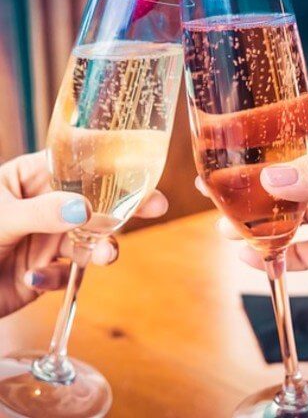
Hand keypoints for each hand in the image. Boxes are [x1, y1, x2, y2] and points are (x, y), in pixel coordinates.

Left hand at [0, 151, 167, 316]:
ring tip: (104, 255)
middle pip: (93, 202)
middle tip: (154, 205)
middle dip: (122, 206)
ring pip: (87, 239)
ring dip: (99, 247)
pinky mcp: (45, 270)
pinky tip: (34, 278)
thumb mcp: (0, 218)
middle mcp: (44, 206)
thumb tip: (85, 208)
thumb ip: (42, 212)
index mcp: (29, 178)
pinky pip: (67, 272)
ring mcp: (47, 238)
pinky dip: (58, 277)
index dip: (109, 169)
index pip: (76, 167)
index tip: (139, 173)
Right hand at [196, 109, 307, 270]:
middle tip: (208, 189)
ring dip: (251, 226)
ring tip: (225, 230)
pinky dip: (276, 259)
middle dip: (239, 187)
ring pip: (282, 218)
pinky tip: (251, 256)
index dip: (248, 141)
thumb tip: (270, 179)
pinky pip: (303, 255)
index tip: (217, 148)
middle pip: (273, 180)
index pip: (283, 135)